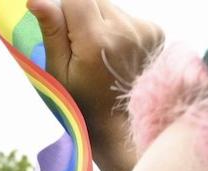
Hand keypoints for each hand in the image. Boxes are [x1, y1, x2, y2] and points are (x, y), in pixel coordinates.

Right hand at [27, 0, 163, 170]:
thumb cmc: (81, 102)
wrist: (121, 124)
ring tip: (97, 53)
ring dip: (99, 21)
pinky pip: (127, 16)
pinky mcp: (155, 31)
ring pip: (111, 7)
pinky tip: (114, 53)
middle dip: (81, 15)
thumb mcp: (58, 71)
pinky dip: (117, 28)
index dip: (63, 9)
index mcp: (96, 40)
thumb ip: (52, 31)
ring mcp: (144, 29)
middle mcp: (125, 29)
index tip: (61, 28)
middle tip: (79, 48)